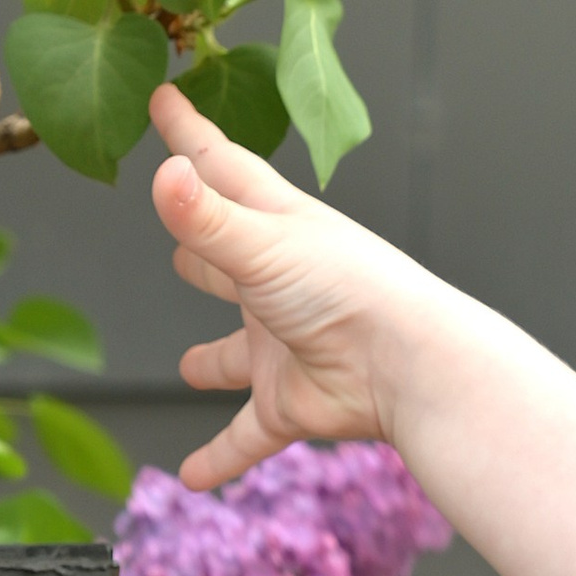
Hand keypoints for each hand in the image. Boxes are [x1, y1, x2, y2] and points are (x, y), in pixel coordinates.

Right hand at [149, 85, 433, 486]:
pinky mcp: (290, 403)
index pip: (223, 169)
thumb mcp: (266, 245)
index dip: (190, 134)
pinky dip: (220, 455)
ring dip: (213, 361)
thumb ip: (207, 219)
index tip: (164, 97)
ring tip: (188, 364)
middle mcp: (279, 283)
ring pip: (235, 354)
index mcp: (278, 228)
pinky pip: (245, 434)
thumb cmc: (353, 290)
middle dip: (202, 247)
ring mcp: (283, 345)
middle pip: (226, 259)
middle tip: (176, 233)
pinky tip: (190, 478)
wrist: (413, 367)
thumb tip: (162, 172)